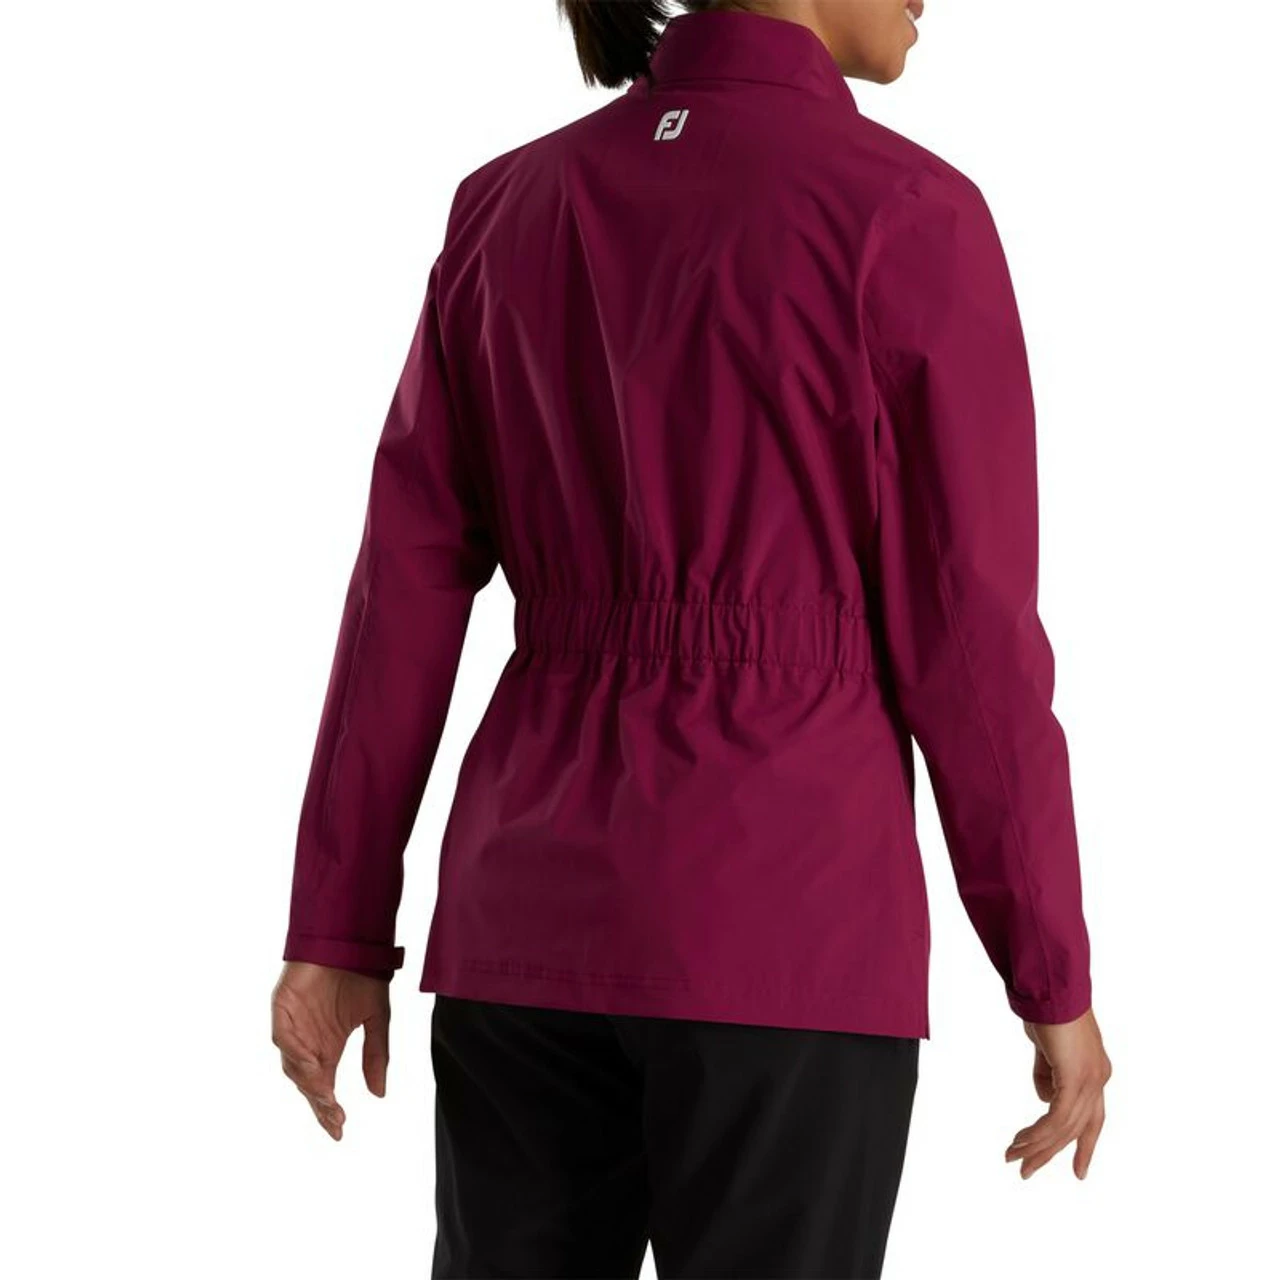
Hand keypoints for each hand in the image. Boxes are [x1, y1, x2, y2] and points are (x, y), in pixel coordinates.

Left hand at [271, 962, 390, 1139]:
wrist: (352, 938)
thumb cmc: (362, 974)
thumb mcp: (377, 1018)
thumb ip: (376, 1054)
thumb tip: (379, 1095)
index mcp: (327, 1047)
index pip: (323, 1086)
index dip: (328, 1110)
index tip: (340, 1131)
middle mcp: (307, 1041)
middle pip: (307, 1082)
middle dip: (320, 1102)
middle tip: (334, 1118)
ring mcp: (293, 1026)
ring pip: (293, 1064)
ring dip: (308, 1081)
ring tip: (326, 1096)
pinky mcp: (282, 1009)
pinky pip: (283, 1038)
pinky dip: (295, 1053)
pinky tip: (312, 1064)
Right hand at [1005, 1006, 1110, 1179]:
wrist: (1049, 984)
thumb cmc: (1045, 1004)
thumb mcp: (1046, 1045)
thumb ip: (1048, 1071)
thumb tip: (1045, 1099)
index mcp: (1095, 1071)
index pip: (1092, 1119)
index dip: (1084, 1146)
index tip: (1079, 1173)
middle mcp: (1098, 1079)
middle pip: (1077, 1129)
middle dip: (1050, 1153)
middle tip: (1026, 1172)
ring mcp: (1090, 1079)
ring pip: (1064, 1128)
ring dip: (1036, 1146)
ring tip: (1012, 1156)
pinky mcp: (1075, 1077)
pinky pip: (1056, 1118)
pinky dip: (1038, 1133)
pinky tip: (1021, 1141)